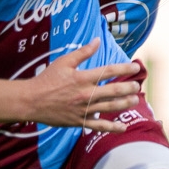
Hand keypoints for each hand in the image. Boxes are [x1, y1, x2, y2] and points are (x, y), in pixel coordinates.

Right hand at [23, 41, 145, 131]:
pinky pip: (99, 126)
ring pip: (110, 107)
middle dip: (129, 88)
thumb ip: (82, 52)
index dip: (125, 69)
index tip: (136, 67)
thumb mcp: (63, 62)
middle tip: (137, 85)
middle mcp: (85, 94)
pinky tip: (123, 127)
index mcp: (82, 78)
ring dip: (125, 104)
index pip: (109, 71)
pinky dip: (112, 128)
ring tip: (135, 100)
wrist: (31, 101)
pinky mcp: (79, 121)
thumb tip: (97, 40)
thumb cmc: (46, 80)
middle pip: (114, 91)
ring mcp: (83, 109)